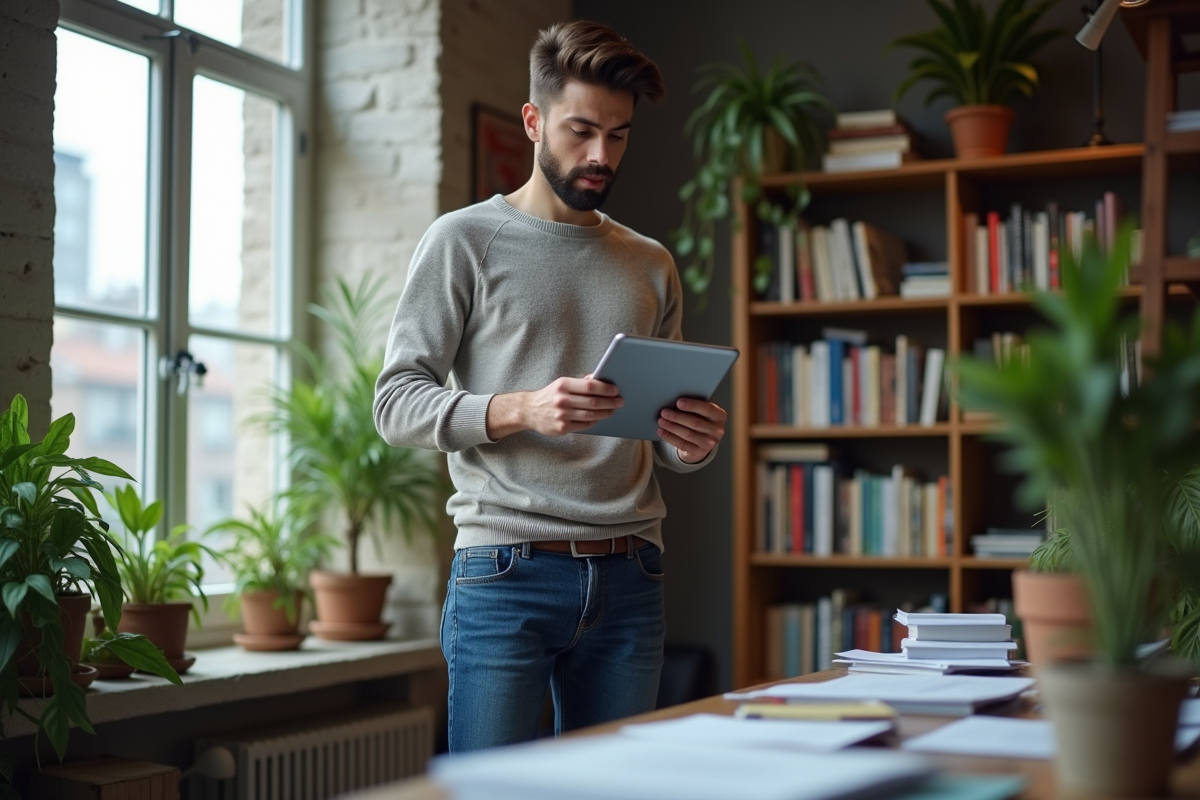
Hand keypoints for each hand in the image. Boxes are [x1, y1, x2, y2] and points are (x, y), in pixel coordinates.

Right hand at [487, 375, 622, 438]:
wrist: (529, 411)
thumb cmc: (550, 395)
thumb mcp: (561, 384)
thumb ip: (580, 383)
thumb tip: (599, 379)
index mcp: (562, 385)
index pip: (589, 386)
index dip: (605, 388)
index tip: (616, 390)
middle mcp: (561, 400)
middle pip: (593, 402)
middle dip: (610, 402)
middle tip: (620, 401)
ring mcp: (562, 415)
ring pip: (591, 415)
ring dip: (605, 413)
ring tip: (613, 410)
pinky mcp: (562, 428)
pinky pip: (584, 425)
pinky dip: (594, 421)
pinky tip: (600, 418)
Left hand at [658, 398, 726, 462]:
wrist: (704, 441)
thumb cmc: (701, 420)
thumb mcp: (703, 412)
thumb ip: (696, 407)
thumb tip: (676, 402)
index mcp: (720, 416)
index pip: (708, 409)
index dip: (692, 405)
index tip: (678, 402)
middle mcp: (718, 430)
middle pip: (695, 423)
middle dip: (677, 417)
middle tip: (664, 412)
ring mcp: (710, 443)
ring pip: (687, 434)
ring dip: (671, 427)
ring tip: (661, 421)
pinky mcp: (699, 452)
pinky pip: (682, 444)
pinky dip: (669, 437)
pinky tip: (661, 431)